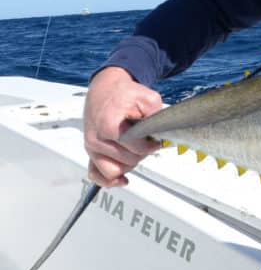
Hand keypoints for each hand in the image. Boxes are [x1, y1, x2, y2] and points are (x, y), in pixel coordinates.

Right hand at [83, 66, 162, 186]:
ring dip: (129, 163)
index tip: (155, 139)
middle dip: (142, 152)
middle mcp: (96, 139)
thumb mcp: (148, 98)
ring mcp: (91, 148)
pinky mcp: (90, 152)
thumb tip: (161, 135)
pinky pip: (96, 175)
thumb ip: (156, 117)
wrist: (105, 89)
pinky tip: (122, 179)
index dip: (151, 145)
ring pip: (114, 171)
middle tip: (146, 140)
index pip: (137, 149)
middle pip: (127, 161)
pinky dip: (109, 180)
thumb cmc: (125, 94)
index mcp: (109, 126)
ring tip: (135, 149)